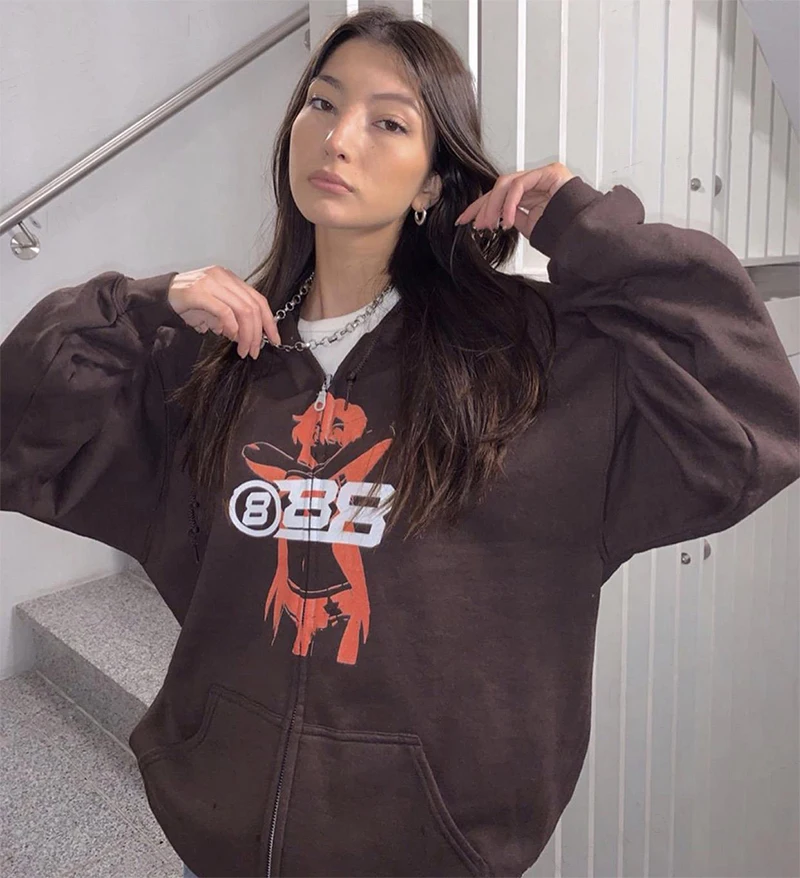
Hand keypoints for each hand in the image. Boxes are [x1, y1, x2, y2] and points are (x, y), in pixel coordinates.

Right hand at [167, 265, 279, 358]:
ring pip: (243, 310)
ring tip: (243, 350)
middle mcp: (224, 277)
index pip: (258, 299)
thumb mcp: (214, 310)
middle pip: (253, 306)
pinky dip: (231, 326)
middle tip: (255, 351)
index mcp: (231, 279)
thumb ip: (232, 319)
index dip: (269, 321)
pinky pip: (224, 311)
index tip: (274, 339)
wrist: (160, 296)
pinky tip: (229, 337)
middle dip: (257, 333)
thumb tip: (245, 335)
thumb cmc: (187, 303)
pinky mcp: (199, 292)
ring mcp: (211, 282)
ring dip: (246, 334)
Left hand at [454, 161, 575, 238]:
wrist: (583, 232)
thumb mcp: (528, 226)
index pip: (499, 196)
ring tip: (489, 226)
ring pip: (506, 184)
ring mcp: (541, 175)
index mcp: (528, 193)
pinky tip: (507, 222)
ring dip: (493, 206)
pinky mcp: (549, 172)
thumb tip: (492, 218)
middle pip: (499, 187)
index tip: (464, 220)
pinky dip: (509, 205)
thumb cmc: (562, 230)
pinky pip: (520, 186)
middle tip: (474, 224)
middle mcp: (534, 181)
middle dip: (482, 206)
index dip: (480, 207)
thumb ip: (511, 218)